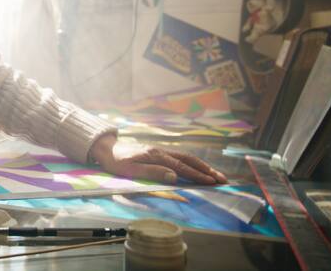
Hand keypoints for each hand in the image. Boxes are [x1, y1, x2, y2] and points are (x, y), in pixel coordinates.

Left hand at [89, 134, 226, 184]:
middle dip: (207, 170)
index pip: (181, 167)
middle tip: (223, 179)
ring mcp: (161, 151)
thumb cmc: (117, 162)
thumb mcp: (131, 170)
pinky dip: (193, 164)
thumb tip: (175, 177)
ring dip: (202, 166)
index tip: (212, 182)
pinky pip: (181, 158)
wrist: (107, 148)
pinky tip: (199, 169)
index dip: (197, 175)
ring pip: (187, 158)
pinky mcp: (159, 153)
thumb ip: (153, 173)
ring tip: (216, 175)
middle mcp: (162, 151)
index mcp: (156, 155)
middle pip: (189, 160)